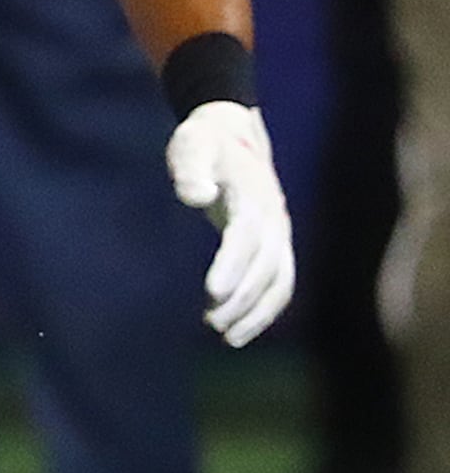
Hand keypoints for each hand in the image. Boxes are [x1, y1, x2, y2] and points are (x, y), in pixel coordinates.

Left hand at [168, 101, 294, 345]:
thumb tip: (196, 197)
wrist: (233, 135)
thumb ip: (190, 169)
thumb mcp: (191, 146)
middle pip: (266, 264)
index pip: (246, 235)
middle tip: (211, 323)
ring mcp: (279, 233)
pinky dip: (266, 309)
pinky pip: (281, 282)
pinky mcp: (276, 245)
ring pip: (280, 280)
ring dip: (258, 312)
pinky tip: (239, 331)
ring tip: (227, 337)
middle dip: (242, 297)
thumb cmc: (203, 143)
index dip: (232, 264)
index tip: (212, 292)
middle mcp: (272, 218)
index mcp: (251, 195)